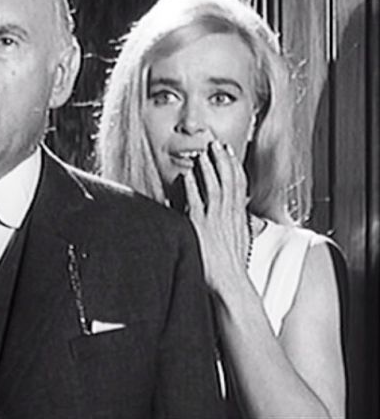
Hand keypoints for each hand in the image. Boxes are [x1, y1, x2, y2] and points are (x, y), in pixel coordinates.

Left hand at [183, 139, 249, 294]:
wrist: (230, 283)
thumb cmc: (232, 267)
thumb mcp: (239, 241)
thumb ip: (235, 225)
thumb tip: (234, 216)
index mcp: (240, 216)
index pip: (240, 185)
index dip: (235, 166)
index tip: (230, 153)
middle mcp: (230, 214)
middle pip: (230, 180)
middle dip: (224, 160)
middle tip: (217, 145)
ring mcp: (215, 219)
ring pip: (215, 186)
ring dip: (209, 168)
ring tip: (203, 153)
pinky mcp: (201, 225)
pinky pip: (196, 200)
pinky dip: (193, 186)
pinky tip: (188, 175)